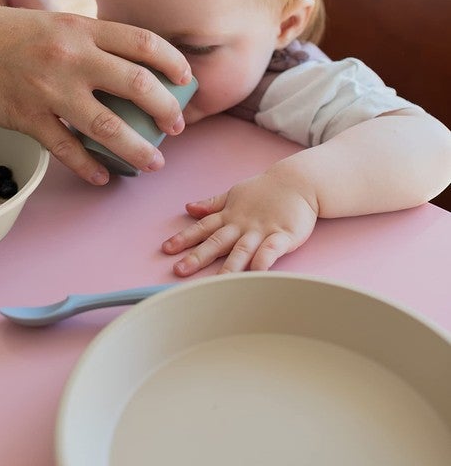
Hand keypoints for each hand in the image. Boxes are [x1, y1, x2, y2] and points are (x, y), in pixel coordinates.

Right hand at [0, 6, 191, 183]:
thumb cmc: (0, 33)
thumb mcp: (51, 23)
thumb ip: (86, 40)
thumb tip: (122, 63)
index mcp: (79, 28)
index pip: (142, 42)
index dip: (173, 62)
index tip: (187, 79)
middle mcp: (70, 55)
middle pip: (137, 84)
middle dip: (166, 110)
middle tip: (175, 127)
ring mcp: (48, 88)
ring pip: (108, 126)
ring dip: (138, 149)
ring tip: (153, 163)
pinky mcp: (26, 117)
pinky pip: (67, 150)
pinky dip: (90, 168)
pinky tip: (103, 177)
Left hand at [161, 171, 317, 273]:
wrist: (298, 182)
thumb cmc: (264, 190)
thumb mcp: (233, 194)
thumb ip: (212, 204)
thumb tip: (188, 208)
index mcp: (229, 216)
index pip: (203, 228)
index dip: (184, 238)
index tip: (167, 249)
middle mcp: (242, 225)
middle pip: (217, 242)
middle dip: (197, 256)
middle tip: (179, 270)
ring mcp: (262, 230)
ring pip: (242, 250)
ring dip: (228, 266)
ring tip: (216, 283)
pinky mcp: (283, 235)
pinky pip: (272, 250)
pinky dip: (264, 260)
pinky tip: (257, 272)